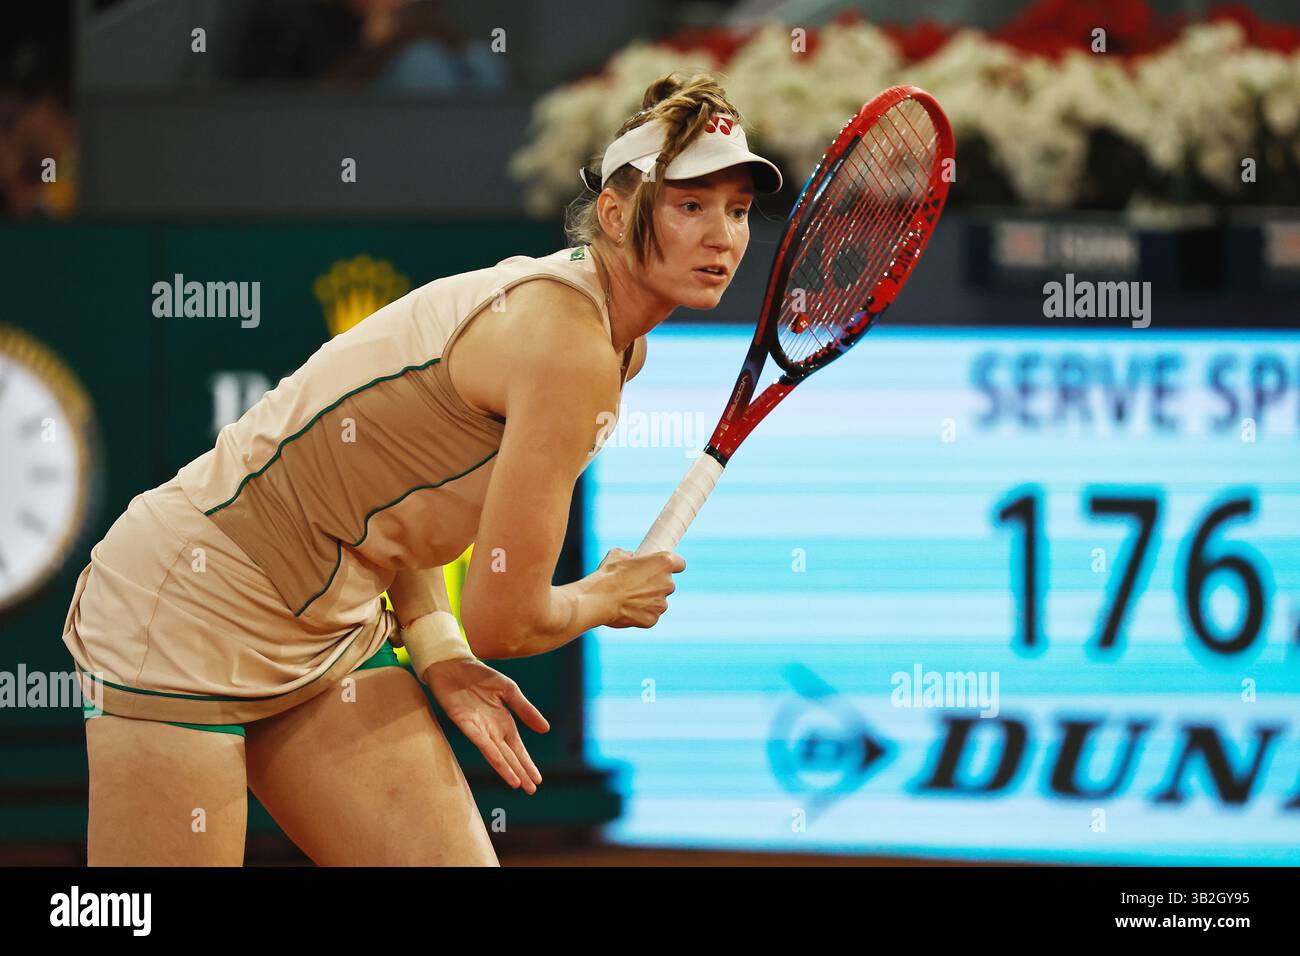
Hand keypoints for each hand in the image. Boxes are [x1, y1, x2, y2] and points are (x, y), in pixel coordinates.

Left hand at [423, 659, 549, 793]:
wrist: (453, 664)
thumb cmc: (480, 676)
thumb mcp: (509, 690)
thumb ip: (525, 709)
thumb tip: (546, 729)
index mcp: (504, 722)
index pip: (518, 748)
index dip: (527, 764)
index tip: (538, 780)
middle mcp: (492, 730)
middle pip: (509, 755)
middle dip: (521, 772)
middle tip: (532, 790)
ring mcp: (478, 728)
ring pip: (495, 753)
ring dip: (506, 769)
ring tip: (518, 784)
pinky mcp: (464, 723)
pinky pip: (480, 741)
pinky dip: (490, 753)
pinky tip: (498, 763)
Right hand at [596, 547, 685, 627]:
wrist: (598, 600)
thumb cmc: (608, 574)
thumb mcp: (618, 554)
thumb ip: (632, 556)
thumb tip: (633, 558)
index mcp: (664, 563)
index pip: (680, 563)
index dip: (671, 565)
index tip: (662, 568)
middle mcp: (668, 583)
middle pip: (668, 584)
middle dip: (655, 584)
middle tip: (636, 583)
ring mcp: (661, 604)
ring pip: (659, 601)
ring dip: (648, 599)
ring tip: (628, 598)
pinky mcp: (652, 619)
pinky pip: (649, 615)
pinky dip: (641, 613)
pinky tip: (626, 609)